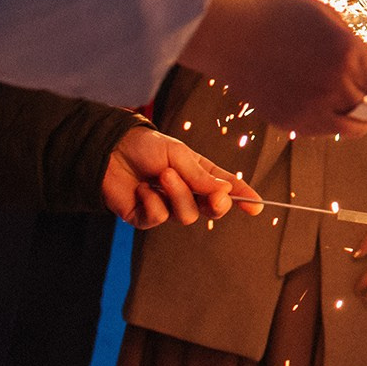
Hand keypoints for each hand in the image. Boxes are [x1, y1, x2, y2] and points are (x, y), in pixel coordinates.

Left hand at [102, 126, 260, 227]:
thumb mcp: (178, 154)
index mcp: (199, 173)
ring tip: (162, 176)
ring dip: (177, 195)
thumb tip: (227, 192)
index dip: (243, 197)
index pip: (226, 187)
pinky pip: (159, 218)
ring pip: (187, 215)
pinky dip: (152, 202)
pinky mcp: (145, 217)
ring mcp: (166, 206)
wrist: (109, 151)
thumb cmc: (146, 147)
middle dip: (216, 205)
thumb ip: (201, 176)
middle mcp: (186, 192)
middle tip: (216, 196)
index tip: (257, 207)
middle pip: (212, 210)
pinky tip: (142, 189)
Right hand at [176, 0, 366, 136]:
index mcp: (348, 57)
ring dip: (366, 117)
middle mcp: (333, 89)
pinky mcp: (287, 121)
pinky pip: (323, 130)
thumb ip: (358, 46)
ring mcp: (309, 110)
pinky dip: (335, 121)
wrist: (223, 29)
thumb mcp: (329, 19)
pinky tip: (334, 104)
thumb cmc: (276, 11)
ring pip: (354, 129)